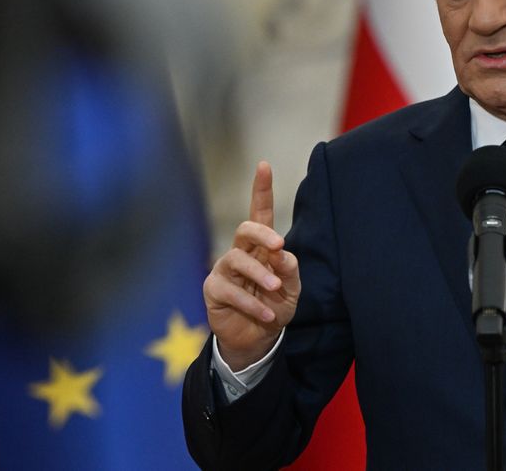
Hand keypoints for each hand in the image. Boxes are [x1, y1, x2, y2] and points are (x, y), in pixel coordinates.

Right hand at [203, 161, 300, 370]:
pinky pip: (230, 291)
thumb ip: (289, 271)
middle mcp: (241, 253)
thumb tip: (283, 254)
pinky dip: (251, 303)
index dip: (261, 190)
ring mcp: (224, 270)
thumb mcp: (291, 291)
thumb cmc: (274, 307)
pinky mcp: (214, 290)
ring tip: (274, 290)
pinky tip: (266, 314)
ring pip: (236, 259)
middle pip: (245, 229)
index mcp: (261, 247)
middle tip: (279, 245)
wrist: (257, 339)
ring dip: (259, 274)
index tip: (264, 165)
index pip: (259, 213)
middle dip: (261, 233)